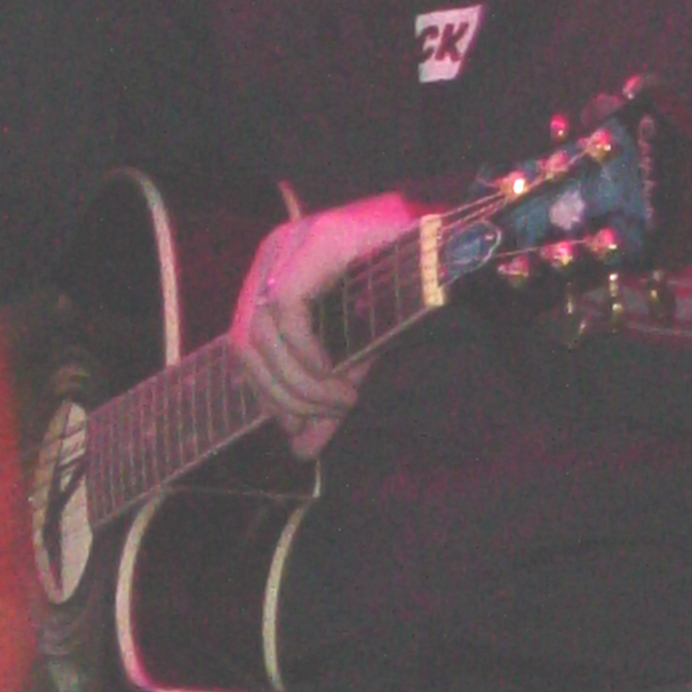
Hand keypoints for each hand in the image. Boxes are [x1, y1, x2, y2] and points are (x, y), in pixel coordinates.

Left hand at [230, 195, 420, 459]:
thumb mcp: (354, 354)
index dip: (264, 392)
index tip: (296, 427)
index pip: (241, 343)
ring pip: (260, 330)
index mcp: (275, 270)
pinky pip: (288, 309)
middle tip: (326, 416)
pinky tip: (339, 373)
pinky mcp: (316, 240)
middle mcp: (274, 250)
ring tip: (343, 400)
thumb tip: (301, 451)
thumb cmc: (401, 297)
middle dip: (281, 393)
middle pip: (244, 340)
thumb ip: (324, 395)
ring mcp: (293, 241)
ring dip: (300, 381)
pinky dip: (307, 352)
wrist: (450, 248)